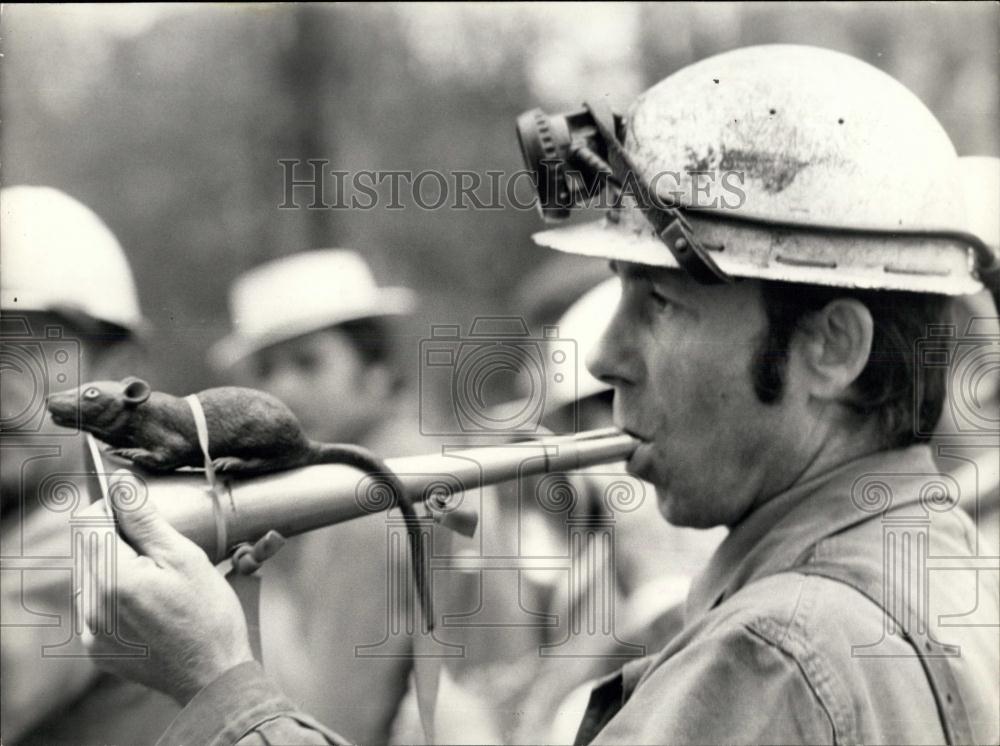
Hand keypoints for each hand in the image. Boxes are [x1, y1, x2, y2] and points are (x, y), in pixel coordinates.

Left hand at [82, 469, 253, 704]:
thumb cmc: (208, 614)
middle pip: (86, 547)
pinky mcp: (96, 649)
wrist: (213, 674)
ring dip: (115, 564)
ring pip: (89, 576)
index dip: (115, 508)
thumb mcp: (183, 557)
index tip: (143, 513)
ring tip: (155, 575)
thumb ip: (144, 519)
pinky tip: (148, 601)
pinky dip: (115, 594)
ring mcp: (90, 631)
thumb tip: (120, 482)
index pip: (90, 521)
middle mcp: (91, 607)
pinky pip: (94, 606)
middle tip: (156, 546)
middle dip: (115, 536)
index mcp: (113, 579)